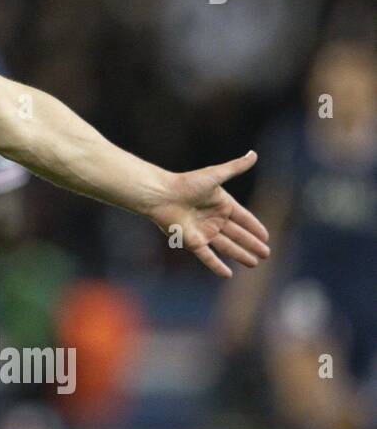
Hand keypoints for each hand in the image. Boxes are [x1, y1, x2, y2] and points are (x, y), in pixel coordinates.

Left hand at [147, 151, 270, 277]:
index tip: (266, 236)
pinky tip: (228, 274)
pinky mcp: (192, 241)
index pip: (243, 218)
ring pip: (226, 246)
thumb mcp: (215, 175)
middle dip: (252, 244)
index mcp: (220, 203)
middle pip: (237, 234)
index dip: (254, 227)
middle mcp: (213, 219)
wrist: (161, 195)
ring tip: (254, 263)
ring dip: (240, 255)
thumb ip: (235, 167)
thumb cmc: (186, 183)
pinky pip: (207, 256)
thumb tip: (253, 154)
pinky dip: (217, 265)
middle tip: (266, 254)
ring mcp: (203, 231)